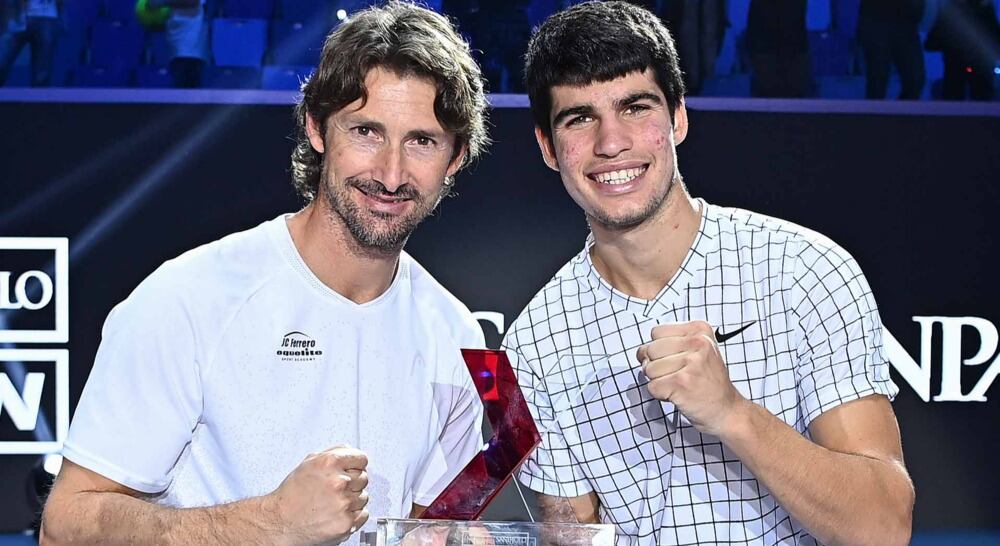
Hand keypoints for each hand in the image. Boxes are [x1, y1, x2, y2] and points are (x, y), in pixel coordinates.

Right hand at [267, 446, 369, 544]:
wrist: (280, 521)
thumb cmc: (292, 494)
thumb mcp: (309, 463)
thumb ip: (333, 452)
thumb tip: (351, 451)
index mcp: (330, 463)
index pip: (361, 459)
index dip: (356, 465)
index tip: (353, 469)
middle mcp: (338, 482)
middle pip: (364, 478)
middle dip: (352, 483)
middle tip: (335, 490)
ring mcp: (344, 503)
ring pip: (363, 497)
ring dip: (352, 500)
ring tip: (332, 502)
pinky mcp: (346, 522)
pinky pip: (363, 514)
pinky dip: (353, 515)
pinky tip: (337, 513)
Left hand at [636, 321, 747, 436]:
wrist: (727, 410)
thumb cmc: (707, 381)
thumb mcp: (698, 351)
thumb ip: (670, 343)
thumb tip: (641, 352)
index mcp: (699, 330)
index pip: (656, 332)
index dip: (658, 349)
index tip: (674, 360)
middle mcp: (698, 343)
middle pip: (650, 350)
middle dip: (656, 366)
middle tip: (676, 375)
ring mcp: (691, 363)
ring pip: (649, 369)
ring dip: (659, 381)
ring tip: (679, 385)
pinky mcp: (682, 383)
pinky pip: (652, 386)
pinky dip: (660, 394)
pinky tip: (678, 394)